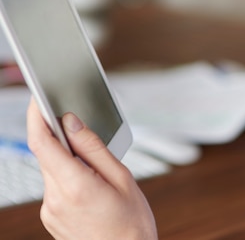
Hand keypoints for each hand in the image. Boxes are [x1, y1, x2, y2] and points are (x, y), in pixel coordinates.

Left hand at [26, 101, 157, 239]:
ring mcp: (50, 210)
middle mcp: (55, 199)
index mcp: (74, 186)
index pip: (42, 143)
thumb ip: (93, 147)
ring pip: (51, 169)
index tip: (38, 98)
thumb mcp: (122, 177)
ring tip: (98, 170)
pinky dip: (69, 176)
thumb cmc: (131, 222)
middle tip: (80, 127)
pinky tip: (92, 185)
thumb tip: (72, 122)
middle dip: (60, 137)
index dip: (36, 116)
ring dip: (68, 159)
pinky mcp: (51, 216)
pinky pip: (55, 185)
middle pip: (47, 154)